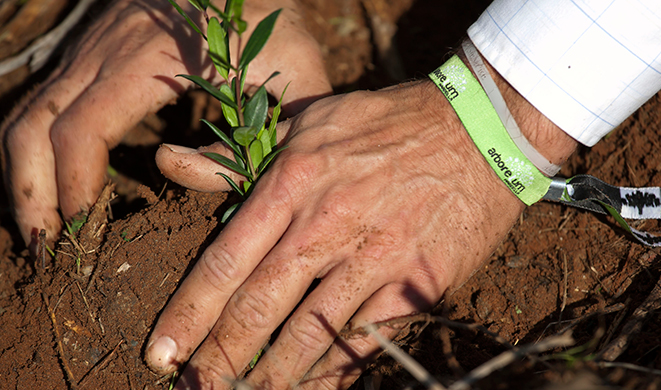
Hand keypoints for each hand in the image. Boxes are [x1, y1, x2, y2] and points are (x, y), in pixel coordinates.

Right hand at [0, 0, 330, 246]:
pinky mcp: (90, 50)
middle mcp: (104, 51)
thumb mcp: (295, 68)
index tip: (85, 234)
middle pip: (36, 125)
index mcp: (148, 59)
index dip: (76, 188)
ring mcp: (90, 47)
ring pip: (27, 111)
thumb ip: (270, 129)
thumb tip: (194, 175)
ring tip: (42, 226)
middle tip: (48, 250)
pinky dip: (36, 147)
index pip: (84, 129)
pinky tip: (54, 181)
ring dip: (25, 172)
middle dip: (33, 193)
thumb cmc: (273, 18)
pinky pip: (44, 100)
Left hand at [147, 63, 577, 388]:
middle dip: (220, 358)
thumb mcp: (308, 121)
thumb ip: (238, 155)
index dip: (189, 313)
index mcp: (292, 181)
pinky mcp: (415, 280)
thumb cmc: (388, 122)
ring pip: (309, 333)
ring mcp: (373, 256)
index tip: (162, 351)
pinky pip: (366, 338)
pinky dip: (336, 370)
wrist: (478, 129)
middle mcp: (326, 224)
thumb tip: (172, 163)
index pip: (225, 261)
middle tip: (193, 388)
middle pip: (259, 306)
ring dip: (271, 377)